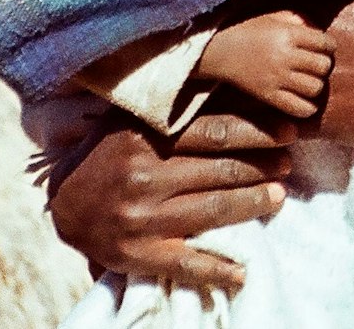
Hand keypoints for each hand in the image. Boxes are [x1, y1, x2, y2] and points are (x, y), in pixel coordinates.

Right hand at [48, 110, 294, 289]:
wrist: (65, 207)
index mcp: (144, 136)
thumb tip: (228, 82)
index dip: (258, 131)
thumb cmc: (108, 154)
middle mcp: (143, 175)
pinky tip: (242, 271)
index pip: (214, 130)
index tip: (288, 131)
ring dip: (253, 204)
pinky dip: (219, 269)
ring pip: (213, 210)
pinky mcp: (137, 254)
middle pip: (221, 169)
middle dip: (263, 166)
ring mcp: (141, 217)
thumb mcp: (130, 120)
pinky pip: (187, 263)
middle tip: (287, 163)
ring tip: (278, 197)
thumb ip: (171, 106)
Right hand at [195, 11, 335, 117]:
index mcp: (288, 34)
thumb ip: (299, 19)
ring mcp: (276, 78)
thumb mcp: (274, 17)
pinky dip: (307, 107)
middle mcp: (285, 56)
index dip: (328, 46)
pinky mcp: (268, 96)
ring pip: (315, 88)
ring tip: (308, 81)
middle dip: (323, 65)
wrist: (219, 50)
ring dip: (315, 85)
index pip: (326, 43)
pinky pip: (300, 108)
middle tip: (314, 65)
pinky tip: (303, 99)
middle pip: (324, 66)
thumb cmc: (249, 30)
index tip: (322, 48)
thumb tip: (321, 31)